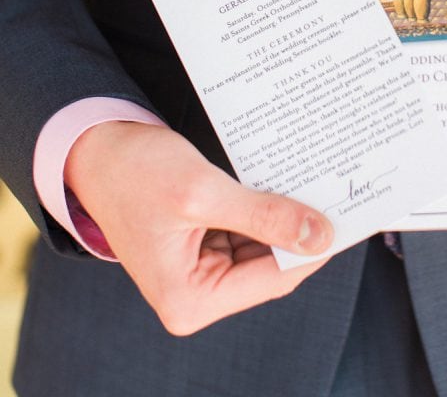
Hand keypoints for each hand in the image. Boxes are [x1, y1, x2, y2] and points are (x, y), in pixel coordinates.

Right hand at [65, 121, 333, 334]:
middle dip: (299, 230)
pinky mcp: (201, 245)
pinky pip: (246, 230)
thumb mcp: (204, 192)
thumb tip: (319, 236)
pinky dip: (264, 208)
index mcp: (189, 299)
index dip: (312, 248)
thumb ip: (264, 217)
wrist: (98, 149)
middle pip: (269, 266)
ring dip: (283, 216)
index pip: (273, 279)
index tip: (347, 217)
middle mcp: (194, 295)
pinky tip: (282, 181)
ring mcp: (198, 271)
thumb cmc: (136, 172)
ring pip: (262, 246)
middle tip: (337, 193)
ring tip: (313, 182)